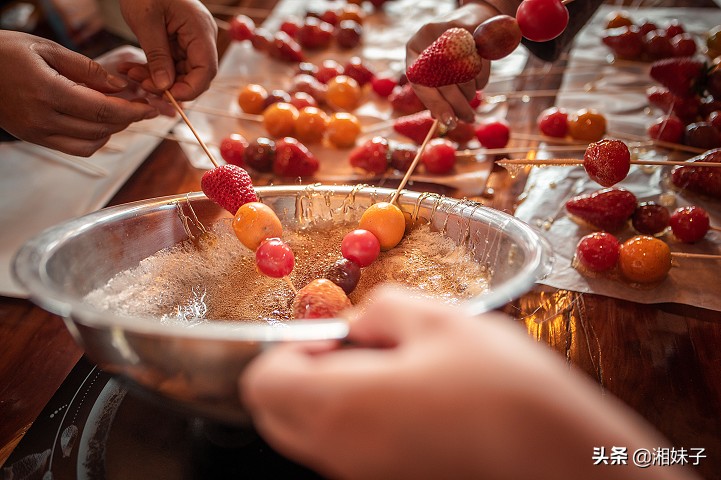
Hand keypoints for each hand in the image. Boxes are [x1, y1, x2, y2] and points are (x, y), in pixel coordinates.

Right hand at [0, 31, 157, 155]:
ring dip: (112, 130)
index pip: (104, 110)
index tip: (149, 106)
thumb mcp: (49, 49)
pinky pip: (76, 148)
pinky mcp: (35, 139)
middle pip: (101, 128)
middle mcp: (43, 118)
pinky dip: (94, 139)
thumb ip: (88, 70)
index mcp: (48, 92)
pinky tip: (99, 122)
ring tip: (120, 111)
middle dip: (127, 119)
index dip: (132, 111)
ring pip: (92, 143)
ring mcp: (38, 133)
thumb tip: (121, 86)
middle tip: (141, 106)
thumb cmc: (6, 52)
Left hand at [119, 0, 217, 100]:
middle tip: (142, 85)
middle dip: (169, 86)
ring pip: (180, 73)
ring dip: (157, 79)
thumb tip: (165, 87)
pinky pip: (170, 65)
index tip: (166, 96)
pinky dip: (153, 70)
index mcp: (201, 31)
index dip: (189, 89)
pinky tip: (133, 70)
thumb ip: (157, 56)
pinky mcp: (179, 43)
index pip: (206, 70)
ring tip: (132, 74)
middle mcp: (201, 39)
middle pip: (195, 75)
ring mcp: (191, 42)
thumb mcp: (146, 22)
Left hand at [241, 286, 696, 479]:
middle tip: (359, 347)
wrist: (564, 465)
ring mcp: (364, 478)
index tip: (334, 331)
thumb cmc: (502, 389)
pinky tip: (417, 401)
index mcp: (338, 407)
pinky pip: (348, 452)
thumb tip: (358, 323)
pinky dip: (358, 421)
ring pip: (311, 435)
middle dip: (303, 373)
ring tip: (397, 370)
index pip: (262, 382)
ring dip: (331, 395)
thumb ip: (380, 310)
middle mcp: (338, 454)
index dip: (288, 346)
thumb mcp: (439, 321)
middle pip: (278, 414)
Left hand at [406, 3, 495, 126]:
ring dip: (470, 93)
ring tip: (472, 96)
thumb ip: (434, 91)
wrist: (474, 19)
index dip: (436, 105)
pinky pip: (478, 63)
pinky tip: (477, 80)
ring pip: (462, 74)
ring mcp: (447, 30)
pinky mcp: (469, 28)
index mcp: (413, 51)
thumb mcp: (437, 70)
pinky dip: (480, 79)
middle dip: (458, 105)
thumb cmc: (452, 53)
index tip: (450, 121)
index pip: (420, 83)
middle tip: (468, 118)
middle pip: (443, 80)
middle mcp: (425, 37)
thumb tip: (438, 117)